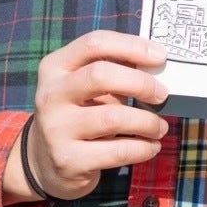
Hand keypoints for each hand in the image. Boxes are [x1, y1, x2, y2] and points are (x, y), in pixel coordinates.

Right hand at [9, 31, 170, 202]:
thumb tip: (158, 67)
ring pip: (114, 118)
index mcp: (55, 67)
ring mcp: (56, 129)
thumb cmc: (78, 114)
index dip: (131, 46)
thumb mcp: (86, 88)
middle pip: (100, 75)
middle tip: (161, 95)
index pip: (94, 43)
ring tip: (160, 127)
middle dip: (141, 83)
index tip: (160, 56)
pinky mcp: (69, 160)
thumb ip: (114, 72)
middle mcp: (50, 95)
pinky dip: (143, 148)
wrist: (45, 162)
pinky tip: (151, 146)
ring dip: (148, 122)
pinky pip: (118, 151)